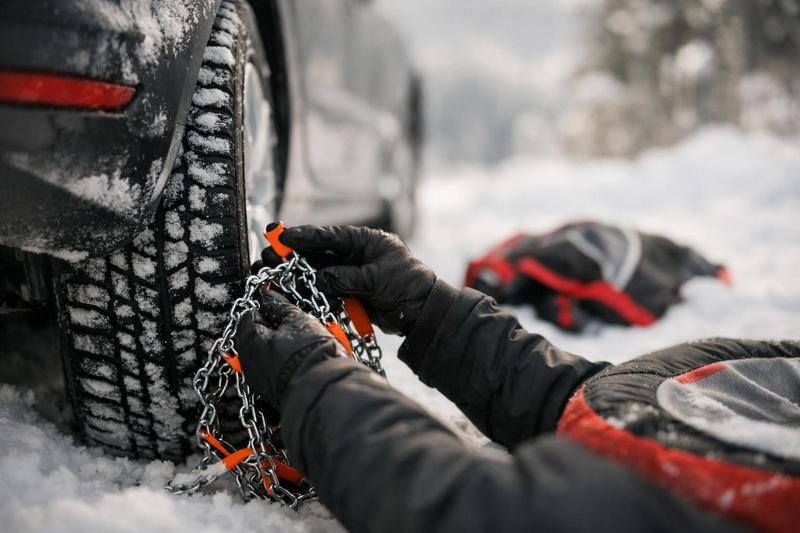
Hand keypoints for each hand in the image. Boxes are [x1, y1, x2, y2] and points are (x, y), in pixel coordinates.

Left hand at [234, 289, 342, 409]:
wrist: (326, 391)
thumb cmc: (311, 356)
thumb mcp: (298, 321)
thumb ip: (280, 306)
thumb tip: (268, 295)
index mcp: (250, 342)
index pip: (248, 317)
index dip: (265, 310)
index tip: (280, 309)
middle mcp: (249, 364)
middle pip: (254, 338)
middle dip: (270, 330)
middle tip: (292, 326)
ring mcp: (259, 383)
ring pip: (263, 357)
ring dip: (277, 349)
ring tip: (299, 345)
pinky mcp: (272, 396)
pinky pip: (271, 374)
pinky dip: (281, 366)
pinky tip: (297, 363)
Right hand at [260, 225, 436, 335]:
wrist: (422, 314)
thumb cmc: (409, 287)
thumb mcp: (378, 278)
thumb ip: (347, 277)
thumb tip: (320, 278)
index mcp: (367, 241)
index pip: (330, 236)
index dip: (305, 236)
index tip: (282, 235)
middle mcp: (356, 255)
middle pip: (319, 253)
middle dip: (294, 255)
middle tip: (269, 254)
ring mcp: (352, 274)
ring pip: (318, 271)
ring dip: (296, 273)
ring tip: (272, 273)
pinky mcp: (349, 292)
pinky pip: (324, 289)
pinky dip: (308, 290)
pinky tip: (289, 289)